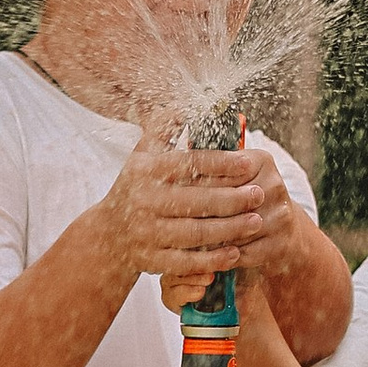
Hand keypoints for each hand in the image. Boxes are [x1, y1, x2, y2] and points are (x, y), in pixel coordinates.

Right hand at [102, 145, 298, 307]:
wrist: (107, 235)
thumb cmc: (136, 188)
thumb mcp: (142, 156)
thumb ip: (162, 129)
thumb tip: (183, 104)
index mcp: (145, 172)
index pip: (189, 164)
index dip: (221, 163)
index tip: (249, 162)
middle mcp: (144, 202)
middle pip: (196, 201)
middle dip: (232, 198)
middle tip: (260, 194)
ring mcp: (147, 233)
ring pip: (195, 233)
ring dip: (230, 229)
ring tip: (256, 221)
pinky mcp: (151, 260)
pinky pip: (186, 262)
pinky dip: (212, 259)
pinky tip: (235, 253)